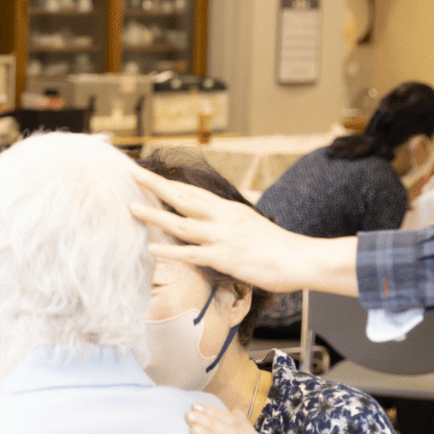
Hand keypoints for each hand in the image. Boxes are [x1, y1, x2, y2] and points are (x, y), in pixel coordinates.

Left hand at [128, 164, 356, 295]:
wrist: (301, 259)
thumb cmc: (277, 246)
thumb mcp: (249, 224)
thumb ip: (227, 221)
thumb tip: (211, 219)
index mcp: (228, 209)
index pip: (192, 191)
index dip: (169, 182)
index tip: (150, 174)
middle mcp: (221, 218)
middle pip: (182, 198)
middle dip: (156, 186)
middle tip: (133, 174)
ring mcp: (221, 237)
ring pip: (180, 223)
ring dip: (154, 216)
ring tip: (132, 208)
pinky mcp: (223, 258)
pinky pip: (191, 254)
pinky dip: (170, 251)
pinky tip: (152, 248)